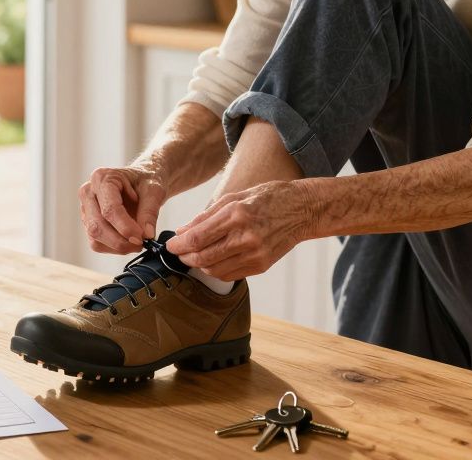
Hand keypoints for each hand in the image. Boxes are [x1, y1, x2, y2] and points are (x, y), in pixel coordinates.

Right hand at [78, 166, 168, 254]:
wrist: (142, 180)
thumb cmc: (146, 180)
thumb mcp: (154, 191)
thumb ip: (150, 212)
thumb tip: (147, 234)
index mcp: (102, 178)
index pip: (109, 209)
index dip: (125, 227)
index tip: (141, 238)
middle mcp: (88, 192)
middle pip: (97, 226)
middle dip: (120, 241)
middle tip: (141, 244)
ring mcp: (86, 208)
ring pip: (95, 237)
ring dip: (118, 246)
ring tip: (137, 242)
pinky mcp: (89, 222)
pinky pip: (97, 243)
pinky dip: (113, 248)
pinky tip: (128, 241)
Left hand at [166, 180, 314, 280]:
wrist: (301, 210)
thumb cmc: (268, 198)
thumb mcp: (234, 197)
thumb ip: (206, 216)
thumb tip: (182, 231)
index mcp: (236, 215)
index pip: (197, 238)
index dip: (178, 245)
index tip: (170, 245)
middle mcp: (245, 237)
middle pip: (202, 257)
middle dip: (184, 257)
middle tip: (178, 252)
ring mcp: (255, 254)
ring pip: (213, 269)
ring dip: (199, 265)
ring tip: (194, 255)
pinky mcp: (261, 266)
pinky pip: (229, 275)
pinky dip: (215, 270)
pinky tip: (212, 260)